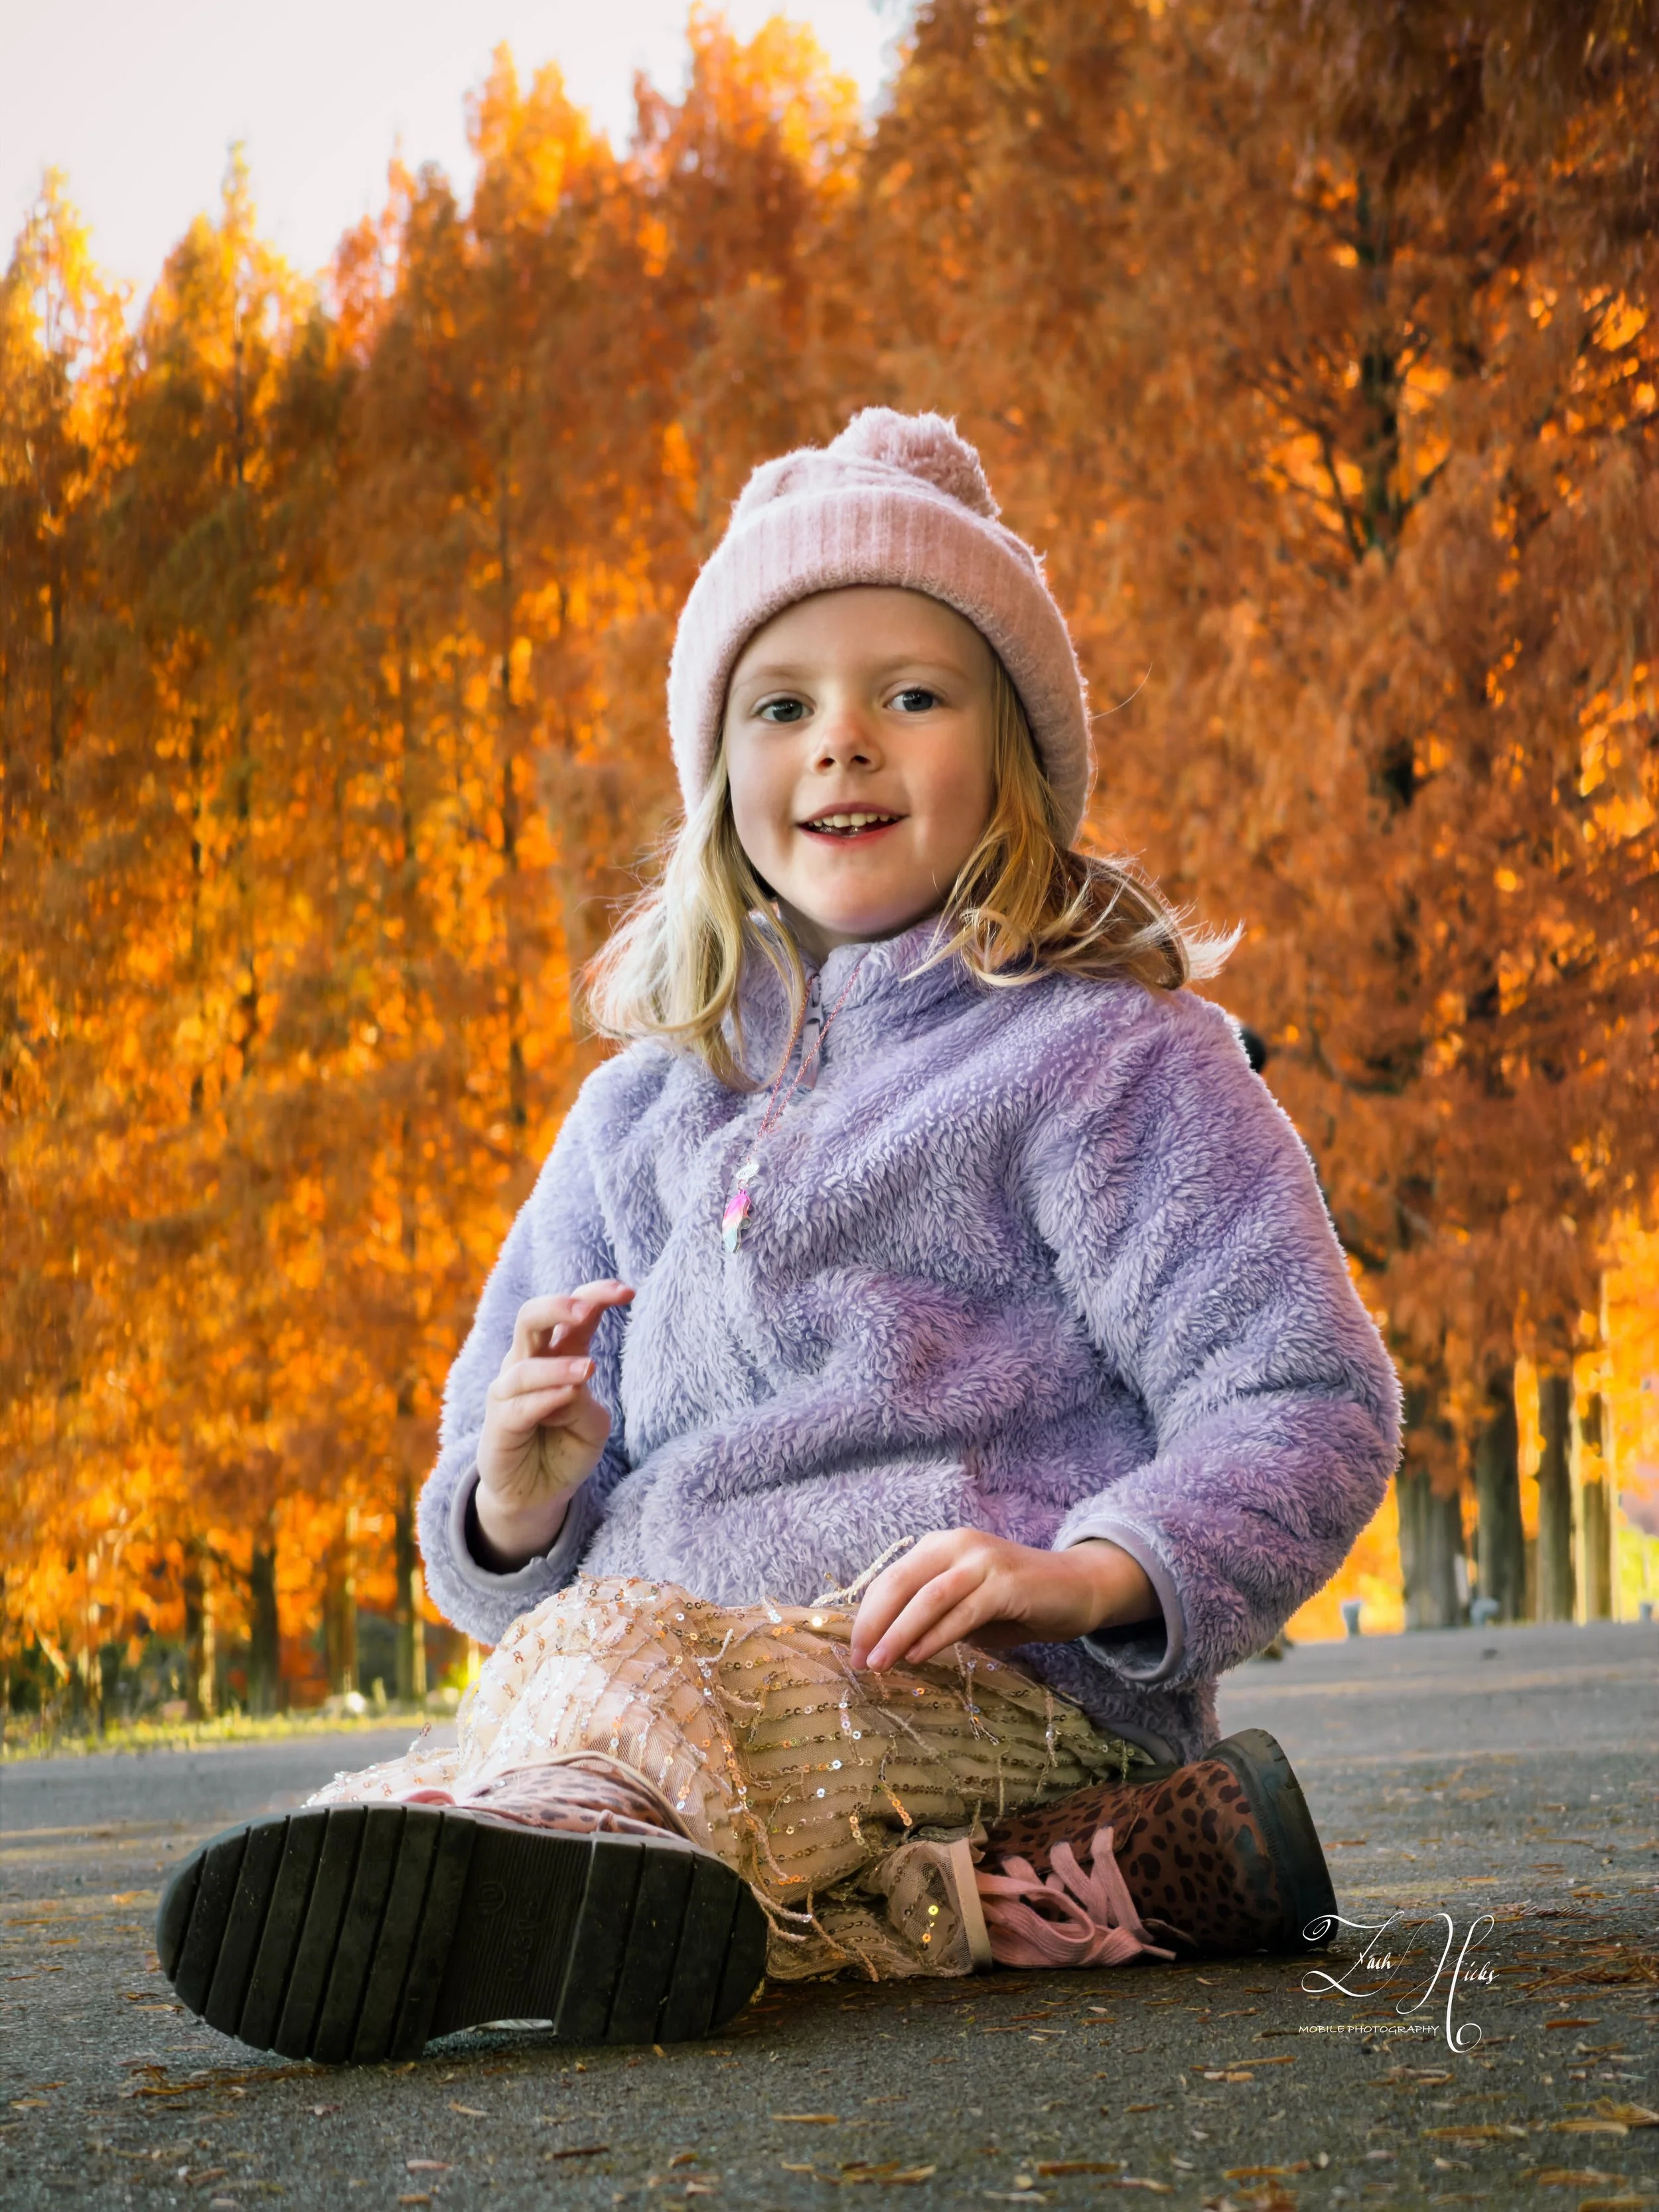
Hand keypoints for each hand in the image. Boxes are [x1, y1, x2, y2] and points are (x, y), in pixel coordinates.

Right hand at [473, 1280, 634, 1568]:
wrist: (536, 1493)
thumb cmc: (566, 1449)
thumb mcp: (593, 1427)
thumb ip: (586, 1404)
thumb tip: (570, 1386)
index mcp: (559, 1354)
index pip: (574, 1313)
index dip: (597, 1295)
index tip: (629, 1291)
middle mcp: (529, 1364)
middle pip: (530, 1318)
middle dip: (558, 1306)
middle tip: (586, 1310)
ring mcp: (508, 1392)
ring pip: (525, 1366)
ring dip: (557, 1365)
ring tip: (589, 1369)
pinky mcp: (498, 1423)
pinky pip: (518, 1406)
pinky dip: (543, 1398)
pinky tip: (566, 1394)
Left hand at [848, 1529, 1157, 1671]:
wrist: (1077, 1588)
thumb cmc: (1015, 1603)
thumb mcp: (965, 1607)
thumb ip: (929, 1617)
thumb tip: (884, 1646)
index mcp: (939, 1547)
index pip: (890, 1579)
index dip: (867, 1615)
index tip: (852, 1651)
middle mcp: (957, 1544)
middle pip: (900, 1583)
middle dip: (873, 1624)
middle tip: (858, 1662)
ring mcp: (983, 1560)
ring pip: (928, 1597)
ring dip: (898, 1633)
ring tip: (879, 1664)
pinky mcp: (1007, 1583)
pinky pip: (962, 1612)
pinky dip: (935, 1636)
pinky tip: (917, 1657)